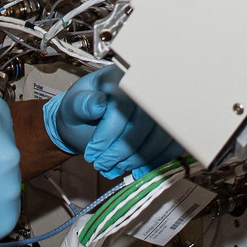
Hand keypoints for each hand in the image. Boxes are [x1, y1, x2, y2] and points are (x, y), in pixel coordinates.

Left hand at [43, 65, 185, 178]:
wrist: (88, 120)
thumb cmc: (81, 110)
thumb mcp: (72, 105)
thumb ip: (82, 104)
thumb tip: (98, 104)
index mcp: (120, 76)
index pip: (125, 104)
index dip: (109, 133)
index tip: (93, 152)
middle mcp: (145, 86)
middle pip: (147, 121)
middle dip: (124, 150)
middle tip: (103, 164)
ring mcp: (160, 105)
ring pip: (163, 135)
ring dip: (139, 159)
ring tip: (116, 167)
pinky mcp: (168, 123)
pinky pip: (174, 143)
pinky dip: (157, 161)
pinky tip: (139, 170)